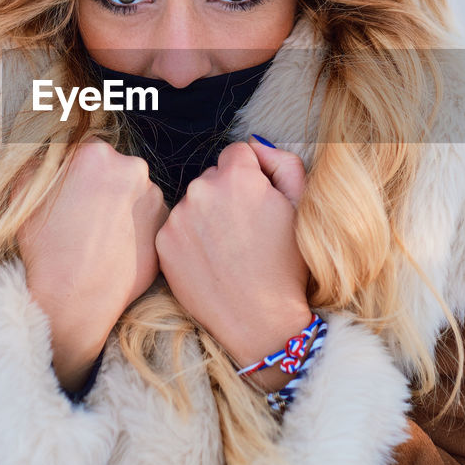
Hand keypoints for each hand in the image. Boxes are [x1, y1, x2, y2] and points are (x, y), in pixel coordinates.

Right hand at [15, 138, 167, 390]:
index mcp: (95, 154)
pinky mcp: (164, 224)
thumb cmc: (45, 248)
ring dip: (121, 206)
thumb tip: (51, 154)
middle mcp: (131, 168)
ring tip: (100, 236)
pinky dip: (136, 227)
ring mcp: (153, 196)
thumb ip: (39, 163)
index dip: (77, 173)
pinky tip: (116, 246)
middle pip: (115, 169)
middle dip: (102, 187)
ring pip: (134, 193)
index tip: (72, 192)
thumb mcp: (22, 193)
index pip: (87, 152)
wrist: (74, 298)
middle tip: (85, 216)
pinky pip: (149, 217)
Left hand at [155, 137, 312, 391]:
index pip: (237, 154)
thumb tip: (255, 144)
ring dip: (206, 216)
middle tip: (244, 231)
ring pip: (193, 203)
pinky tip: (209, 261)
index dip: (252, 177)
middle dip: (227, 195)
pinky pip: (177, 227)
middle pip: (212, 177)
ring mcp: (178, 217)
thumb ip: (282, 161)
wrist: (260, 320)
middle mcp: (201, 189)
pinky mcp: (163, 243)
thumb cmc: (288, 264)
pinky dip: (190, 239)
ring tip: (227, 250)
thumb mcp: (302, 205)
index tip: (259, 203)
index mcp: (236, 176)